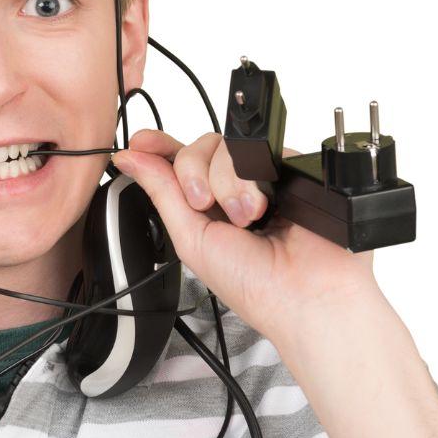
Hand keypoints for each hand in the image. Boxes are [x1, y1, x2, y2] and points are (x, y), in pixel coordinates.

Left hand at [112, 129, 379, 344]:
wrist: (308, 294)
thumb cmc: (255, 285)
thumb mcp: (190, 240)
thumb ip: (162, 193)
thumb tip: (129, 159)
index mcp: (207, 208)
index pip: (178, 164)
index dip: (158, 148)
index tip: (140, 144)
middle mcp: (233, 190)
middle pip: (199, 149)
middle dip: (194, 174)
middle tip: (203, 205)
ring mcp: (262, 177)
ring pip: (227, 148)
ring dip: (225, 184)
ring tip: (245, 218)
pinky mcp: (290, 166)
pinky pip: (259, 149)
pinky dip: (250, 177)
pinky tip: (260, 207)